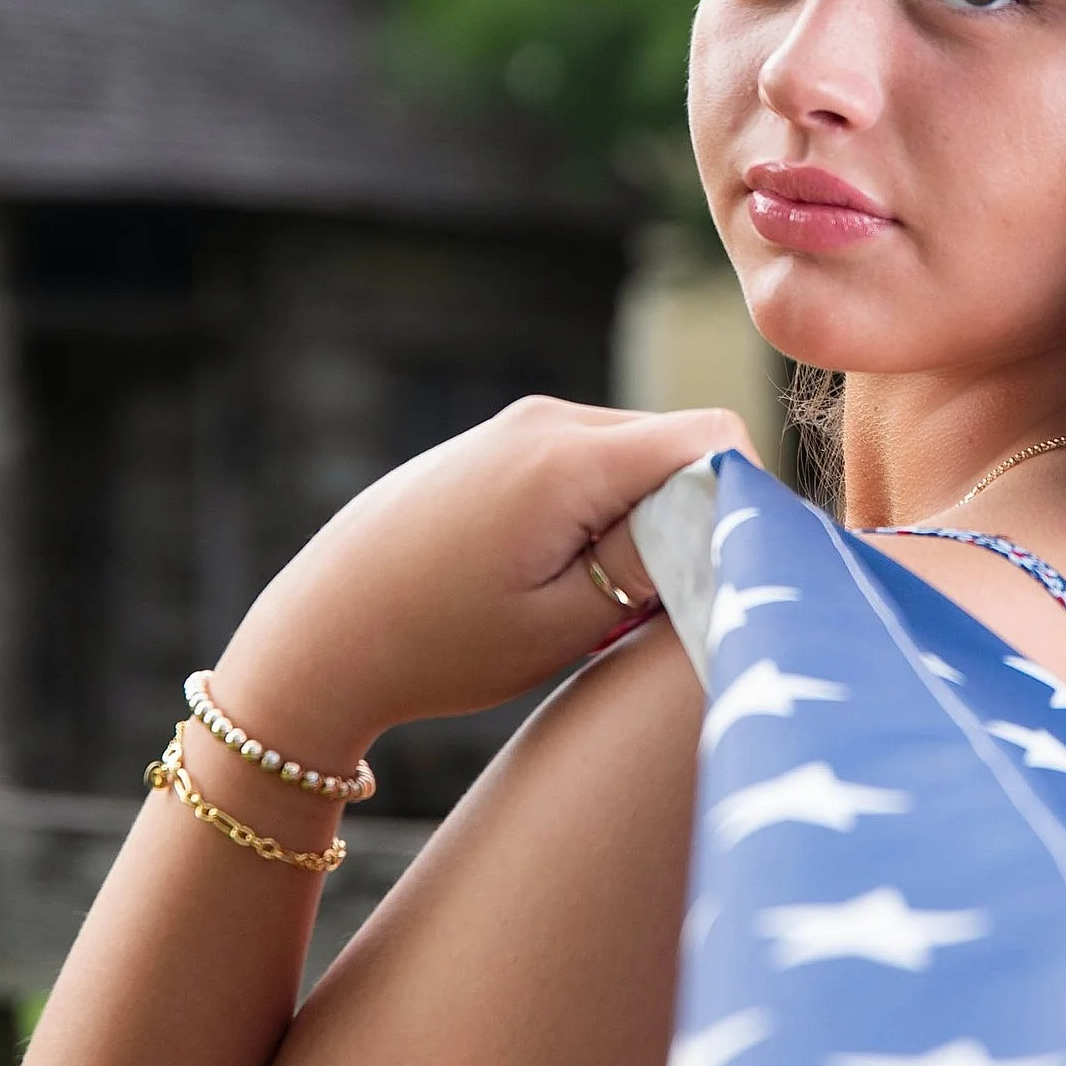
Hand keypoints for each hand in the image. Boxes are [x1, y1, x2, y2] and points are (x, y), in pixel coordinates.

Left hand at [206, 398, 755, 765]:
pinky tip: (568, 579)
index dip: (749, 503)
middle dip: (698, 517)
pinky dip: (605, 514)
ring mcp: (519, 427)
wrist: (316, 637)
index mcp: (570, 458)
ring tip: (608, 602)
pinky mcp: (500, 446)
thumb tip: (732, 524)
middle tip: (672, 606)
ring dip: (649, 519)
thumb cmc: (436, 644)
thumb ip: (659, 565)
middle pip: (680, 446)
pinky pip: (589, 464)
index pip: (716, 439)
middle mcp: (548, 421)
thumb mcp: (565, 624)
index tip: (738, 576)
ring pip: (636, 456)